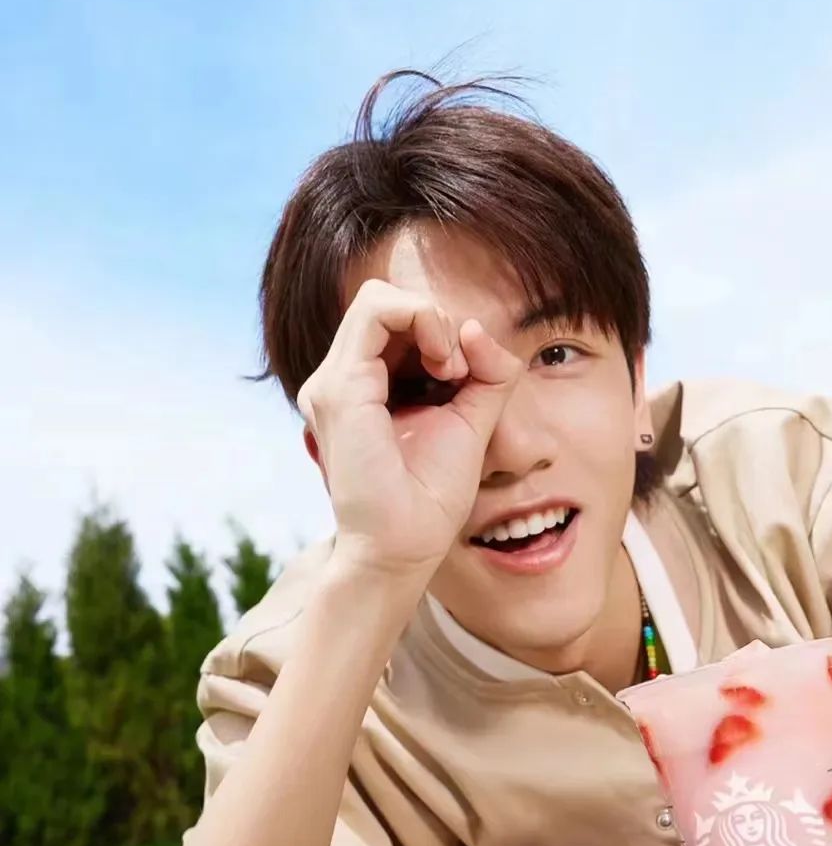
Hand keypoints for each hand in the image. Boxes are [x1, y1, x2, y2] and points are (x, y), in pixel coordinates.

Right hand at [298, 279, 523, 575]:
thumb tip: (475, 328)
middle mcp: (341, 380)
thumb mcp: (470, 419)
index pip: (396, 322)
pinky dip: (422, 320)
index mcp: (365, 388)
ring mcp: (333, 382)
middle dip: (433, 321)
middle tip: (456, 370)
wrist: (402, 547)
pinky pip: (378, 310)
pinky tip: (444, 366)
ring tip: (449, 369)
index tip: (462, 374)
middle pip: (386, 304)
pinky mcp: (341, 387)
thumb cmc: (429, 496)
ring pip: (378, 297)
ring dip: (429, 319)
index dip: (437, 332)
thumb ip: (484, 372)